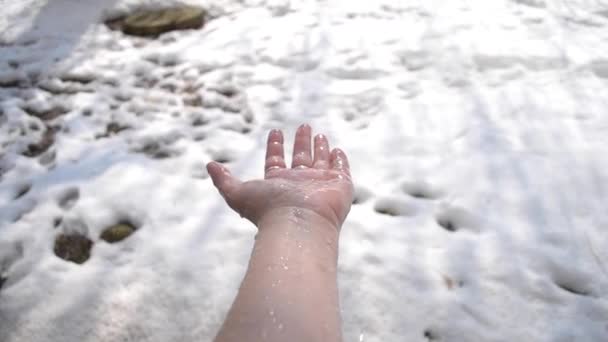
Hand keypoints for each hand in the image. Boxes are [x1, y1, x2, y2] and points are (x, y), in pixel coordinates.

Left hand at [207, 124, 352, 229]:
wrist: (299, 224)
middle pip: (300, 158)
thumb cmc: (268, 210)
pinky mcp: (340, 186)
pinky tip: (337, 150)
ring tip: (318, 134)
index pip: (276, 161)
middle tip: (303, 125)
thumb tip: (209, 165)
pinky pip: (341, 170)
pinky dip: (340, 160)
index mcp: (278, 183)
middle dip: (301, 142)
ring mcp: (320, 184)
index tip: (275, 131)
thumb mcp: (237, 193)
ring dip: (320, 148)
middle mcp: (299, 183)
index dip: (275, 146)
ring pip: (320, 161)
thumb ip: (224, 180)